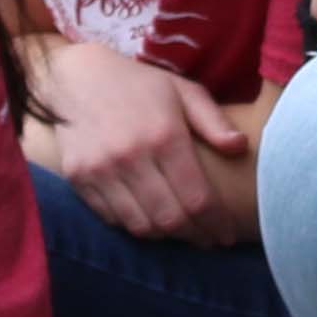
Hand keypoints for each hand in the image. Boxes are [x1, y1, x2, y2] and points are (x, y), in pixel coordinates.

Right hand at [25, 42, 247, 242]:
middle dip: (195, 236)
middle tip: (208, 239)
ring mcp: (102, 170)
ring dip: (166, 236)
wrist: (76, 77)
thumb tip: (240, 147)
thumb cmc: (139, 85)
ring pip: (141, 225)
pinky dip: (134, 225)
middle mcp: (132, 156)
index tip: (227, 235)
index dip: (216, 224)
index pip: (197, 197)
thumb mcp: (183, 92)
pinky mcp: (79, 179)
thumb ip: (213, 121)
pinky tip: (150, 219)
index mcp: (165, 136)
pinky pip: (112, 219)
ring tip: (181, 231)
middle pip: (170, 219)